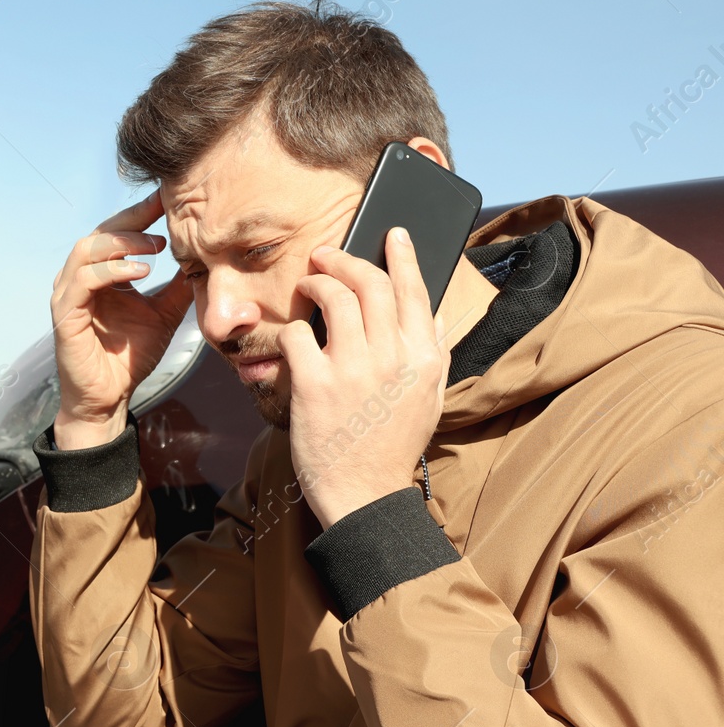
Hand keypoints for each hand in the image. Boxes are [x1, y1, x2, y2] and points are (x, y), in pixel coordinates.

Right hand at [49, 190, 194, 448]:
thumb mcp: (164, 314)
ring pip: (86, 250)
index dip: (141, 213)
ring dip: (122, 242)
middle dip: (132, 219)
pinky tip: (141, 271)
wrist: (109, 398)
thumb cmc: (129, 358)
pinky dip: (112, 271)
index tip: (169, 198)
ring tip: (156, 245)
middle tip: (164, 211)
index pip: (117, 232)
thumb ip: (178, 288)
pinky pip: (84, 281)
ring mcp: (68, 295)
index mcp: (100, 275)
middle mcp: (79, 279)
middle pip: (99, 232)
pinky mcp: (64, 314)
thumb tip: (206, 260)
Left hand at [277, 227, 451, 529]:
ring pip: (334, 297)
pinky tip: (297, 340)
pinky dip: (295, 330)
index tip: (392, 233)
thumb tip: (431, 312)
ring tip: (308, 286)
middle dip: (344, 258)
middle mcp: (394, 356)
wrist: (364, 493)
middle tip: (326, 254)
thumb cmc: (392, 445)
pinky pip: (299, 335)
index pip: (415, 290)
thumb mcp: (429, 398)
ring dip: (316, 283)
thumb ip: (433, 352)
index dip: (402, 256)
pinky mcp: (316, 384)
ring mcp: (354, 368)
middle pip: (370, 283)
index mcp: (425, 358)